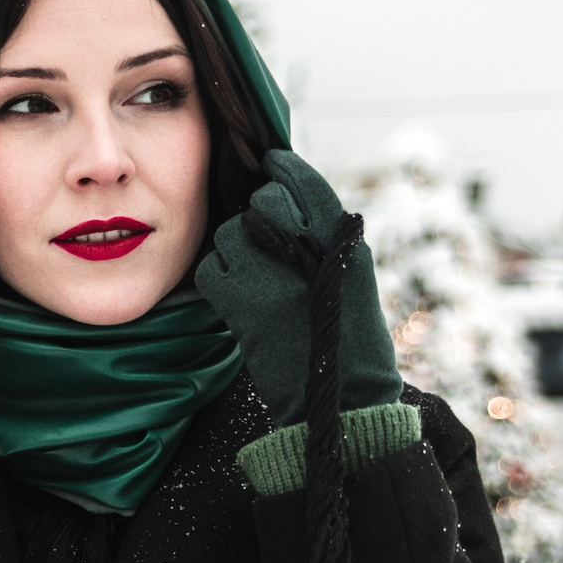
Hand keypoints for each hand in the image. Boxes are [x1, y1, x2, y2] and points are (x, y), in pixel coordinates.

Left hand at [194, 147, 400, 424]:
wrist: (343, 399)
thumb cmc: (351, 339)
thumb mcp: (352, 273)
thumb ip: (322, 233)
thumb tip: (280, 196)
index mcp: (341, 238)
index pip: (302, 180)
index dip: (282, 167)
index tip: (270, 163)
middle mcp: (306, 249)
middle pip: (262, 202)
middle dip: (258, 215)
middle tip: (266, 241)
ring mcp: (271, 275)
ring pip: (230, 234)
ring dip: (236, 250)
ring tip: (257, 277)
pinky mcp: (242, 306)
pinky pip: (210, 269)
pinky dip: (218, 278)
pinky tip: (235, 294)